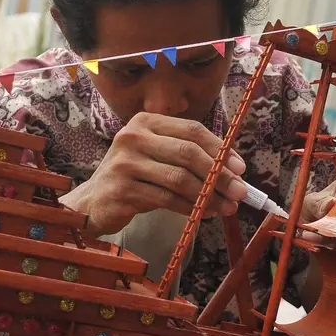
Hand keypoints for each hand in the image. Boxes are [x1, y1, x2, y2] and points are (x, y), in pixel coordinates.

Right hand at [58, 113, 248, 236]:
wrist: (94, 201)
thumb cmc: (134, 177)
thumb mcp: (157, 156)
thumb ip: (188, 155)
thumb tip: (234, 169)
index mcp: (146, 121)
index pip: (192, 130)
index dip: (220, 149)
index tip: (241, 169)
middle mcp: (133, 137)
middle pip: (187, 153)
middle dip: (219, 174)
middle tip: (240, 192)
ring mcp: (125, 163)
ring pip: (179, 178)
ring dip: (208, 194)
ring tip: (226, 207)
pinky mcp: (122, 190)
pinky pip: (166, 199)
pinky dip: (190, 208)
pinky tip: (203, 214)